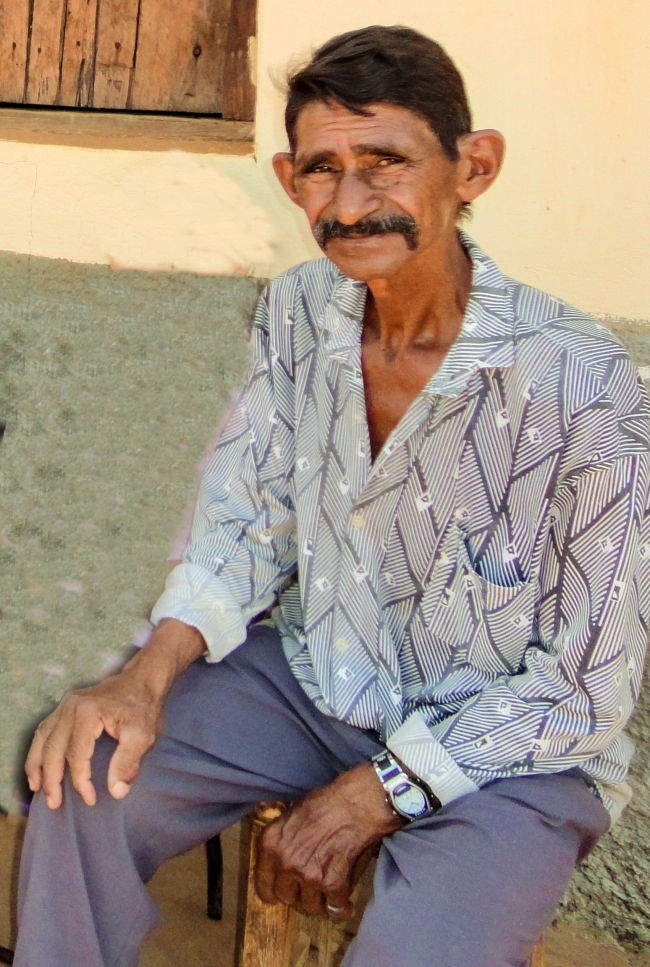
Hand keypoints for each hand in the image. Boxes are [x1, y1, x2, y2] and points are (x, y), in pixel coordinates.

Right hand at [24, 618, 205, 809]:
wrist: (141, 681)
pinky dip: (38, 750)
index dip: (81, 781)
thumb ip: (128, 763)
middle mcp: (70, 706)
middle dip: (51, 780)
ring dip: (36, 766)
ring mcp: (65, 704)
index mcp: (88, 712)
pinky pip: (44, 730)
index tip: (91, 798)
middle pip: (52, 749)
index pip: (76, 755)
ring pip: (41, 739)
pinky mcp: (65, 706)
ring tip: (37, 789)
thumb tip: (117, 792)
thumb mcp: (142, 735)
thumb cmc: (142, 707)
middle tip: (54, 803)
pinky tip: (38, 766)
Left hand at [255, 763, 403, 918]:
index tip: (281, 892)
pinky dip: (341, 907)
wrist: (357, 803)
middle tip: (312, 884)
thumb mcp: (293, 814)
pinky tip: (346, 901)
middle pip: (286, 897)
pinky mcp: (332, 885)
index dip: (273, 891)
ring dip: (320, 900)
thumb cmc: (328, 802)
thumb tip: (283, 857)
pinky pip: (334, 909)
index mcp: (271, 843)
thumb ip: (284, 840)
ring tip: (330, 887)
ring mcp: (308, 876)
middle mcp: (286, 863)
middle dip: (299, 893)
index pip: (263, 884)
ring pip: (310, 906)